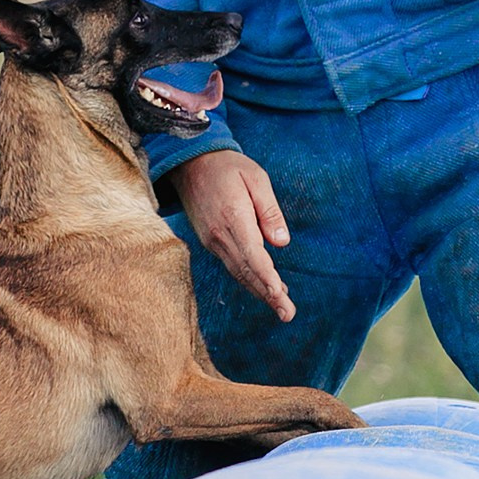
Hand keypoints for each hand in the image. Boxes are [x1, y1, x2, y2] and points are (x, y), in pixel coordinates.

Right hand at [171, 150, 295, 321]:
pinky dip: (250, 279)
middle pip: (247, 271)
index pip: (252, 254)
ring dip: (260, 291)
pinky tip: (266, 288)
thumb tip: (281, 243)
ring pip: (239, 272)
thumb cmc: (228, 167)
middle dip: (268, 294)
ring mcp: (213, 240)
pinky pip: (233, 265)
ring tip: (282, 308)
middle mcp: (220, 235)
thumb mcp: (256, 178)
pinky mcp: (211, 241)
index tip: (279, 294)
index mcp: (233, 217)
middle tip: (287, 314)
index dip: (266, 276)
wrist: (190, 164)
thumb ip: (270, 211)